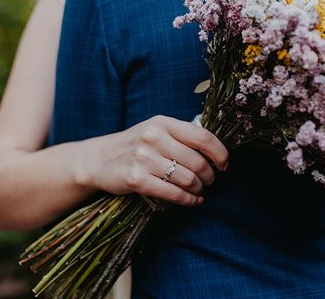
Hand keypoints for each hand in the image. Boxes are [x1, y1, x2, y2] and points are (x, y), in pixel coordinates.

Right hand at [80, 115, 228, 206]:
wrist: (99, 159)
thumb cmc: (136, 145)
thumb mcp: (156, 130)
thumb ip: (181, 136)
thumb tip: (215, 150)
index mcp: (163, 123)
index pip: (202, 137)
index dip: (220, 153)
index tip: (225, 164)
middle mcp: (154, 137)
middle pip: (197, 161)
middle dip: (209, 176)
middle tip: (210, 181)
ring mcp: (144, 158)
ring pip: (187, 178)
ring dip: (199, 189)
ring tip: (200, 190)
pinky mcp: (136, 179)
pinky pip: (172, 193)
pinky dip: (188, 200)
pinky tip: (193, 201)